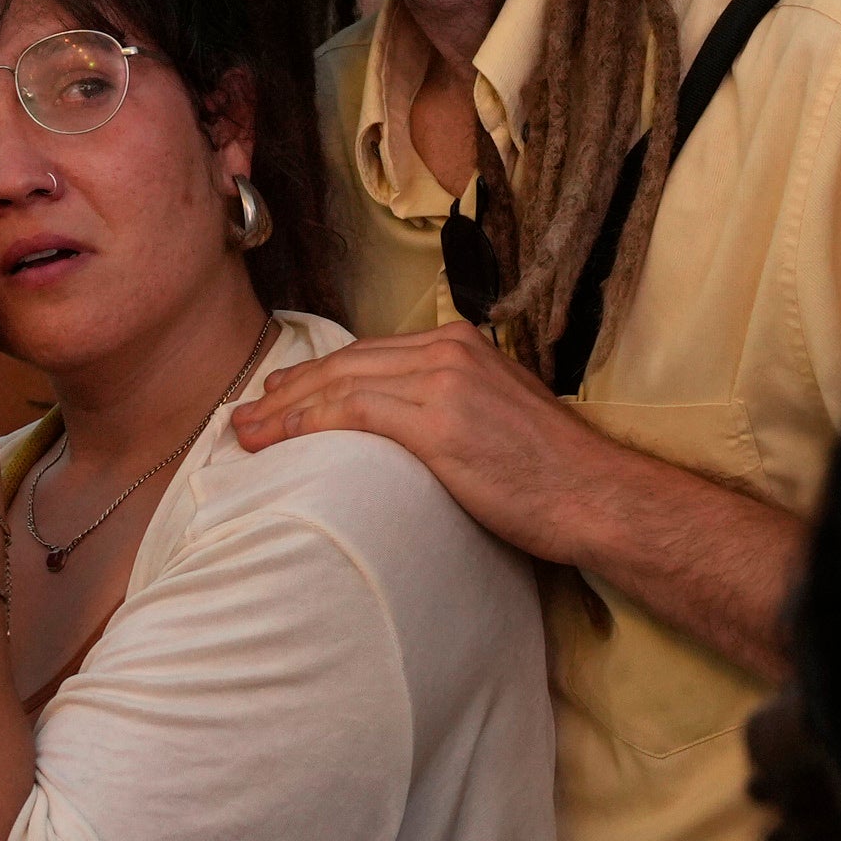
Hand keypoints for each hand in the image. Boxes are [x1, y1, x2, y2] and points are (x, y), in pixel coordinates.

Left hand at [225, 321, 627, 569]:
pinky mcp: (438, 418)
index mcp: (462, 345)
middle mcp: (449, 349)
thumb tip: (407, 433)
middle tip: (247, 416)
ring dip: (283, 409)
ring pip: (340, 384)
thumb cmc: (552, 475)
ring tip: (245, 433)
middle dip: (289, 390)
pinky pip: (352, 411)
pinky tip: (274, 440)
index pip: (370, 355)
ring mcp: (443, 379)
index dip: (318, 377)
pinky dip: (304, 423)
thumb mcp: (498, 419)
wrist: (594, 495)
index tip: (281, 397)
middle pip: (347, 364)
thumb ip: (452, 408)